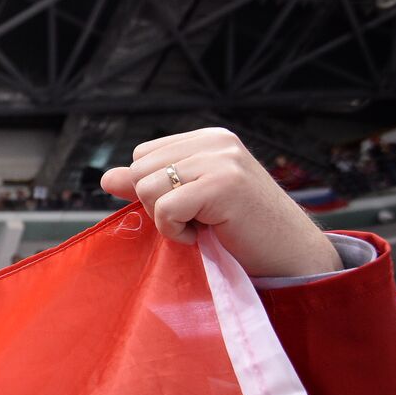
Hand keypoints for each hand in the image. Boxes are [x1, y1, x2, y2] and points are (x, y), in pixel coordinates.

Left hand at [101, 128, 340, 276]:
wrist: (290, 256)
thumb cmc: (241, 232)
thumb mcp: (190, 202)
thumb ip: (150, 185)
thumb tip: (106, 177)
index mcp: (207, 138)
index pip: (142, 156)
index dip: (155, 190)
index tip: (192, 207)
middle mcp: (215, 141)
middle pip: (139, 170)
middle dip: (158, 205)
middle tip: (199, 219)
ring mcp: (221, 159)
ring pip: (147, 188)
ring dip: (167, 220)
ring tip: (205, 226)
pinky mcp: (223, 184)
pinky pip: (165, 209)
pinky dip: (177, 232)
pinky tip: (207, 235)